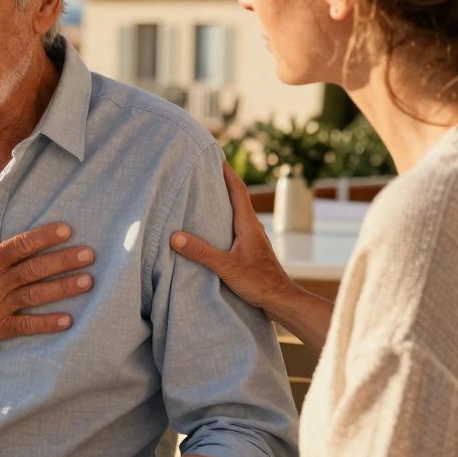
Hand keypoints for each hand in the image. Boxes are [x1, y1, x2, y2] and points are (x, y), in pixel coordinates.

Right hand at [0, 201, 93, 355]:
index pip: (21, 245)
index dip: (46, 236)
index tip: (67, 230)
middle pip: (36, 268)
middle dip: (64, 260)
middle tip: (89, 254)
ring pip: (36, 295)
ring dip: (63, 288)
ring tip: (87, 282)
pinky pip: (25, 326)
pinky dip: (46, 324)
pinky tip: (67, 321)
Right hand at [170, 162, 298, 313]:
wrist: (282, 301)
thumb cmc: (259, 283)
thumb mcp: (226, 267)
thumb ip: (201, 251)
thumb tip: (175, 236)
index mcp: (248, 224)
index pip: (237, 190)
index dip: (226, 172)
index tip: (215, 155)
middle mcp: (252, 227)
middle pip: (236, 197)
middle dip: (221, 182)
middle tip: (204, 169)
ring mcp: (253, 238)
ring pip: (236, 212)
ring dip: (223, 201)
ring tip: (205, 194)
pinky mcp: (251, 249)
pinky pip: (235, 226)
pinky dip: (224, 218)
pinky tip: (214, 226)